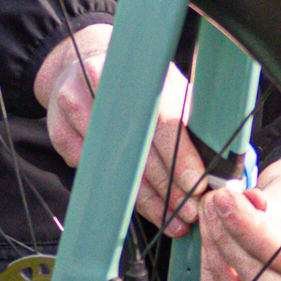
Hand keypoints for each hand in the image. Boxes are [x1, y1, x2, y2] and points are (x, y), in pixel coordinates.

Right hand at [32, 23, 208, 235]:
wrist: (80, 60)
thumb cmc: (135, 81)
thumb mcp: (166, 83)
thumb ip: (188, 114)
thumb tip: (223, 157)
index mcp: (140, 71)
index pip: (165, 122)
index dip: (181, 159)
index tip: (196, 188)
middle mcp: (105, 83)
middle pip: (139, 150)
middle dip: (167, 190)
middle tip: (187, 216)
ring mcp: (75, 105)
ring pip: (114, 167)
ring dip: (143, 199)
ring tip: (168, 220)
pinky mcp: (57, 129)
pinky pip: (89, 170)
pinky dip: (113, 191)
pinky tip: (135, 205)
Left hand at [195, 153, 280, 280]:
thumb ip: (264, 203)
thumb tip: (232, 204)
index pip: (280, 254)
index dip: (246, 227)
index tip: (224, 199)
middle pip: (255, 278)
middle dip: (226, 235)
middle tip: (213, 200)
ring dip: (213, 249)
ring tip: (210, 212)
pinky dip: (208, 269)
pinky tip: (210, 238)